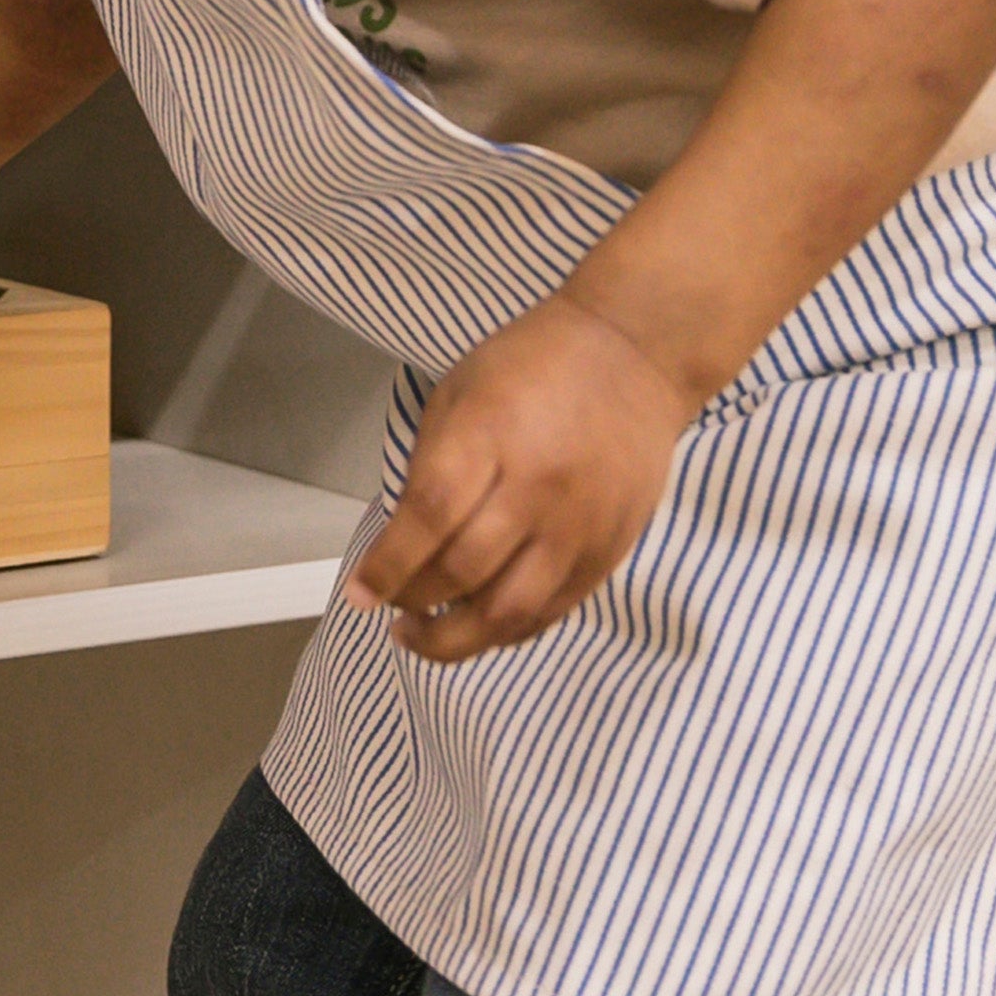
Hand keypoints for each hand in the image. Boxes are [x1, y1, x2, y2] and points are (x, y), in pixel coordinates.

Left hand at [349, 296, 697, 663]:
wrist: (635, 355)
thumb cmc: (534, 365)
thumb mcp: (459, 394)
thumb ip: (429, 468)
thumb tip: (401, 542)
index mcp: (490, 437)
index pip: (429, 518)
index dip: (388, 567)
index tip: (360, 595)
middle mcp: (537, 489)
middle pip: (464, 574)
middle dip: (414, 603)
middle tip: (392, 607)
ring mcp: (578, 527)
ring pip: (510, 612)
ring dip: (456, 639)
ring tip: (423, 635)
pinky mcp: (608, 550)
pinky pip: (550, 612)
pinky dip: (505, 631)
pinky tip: (476, 626)